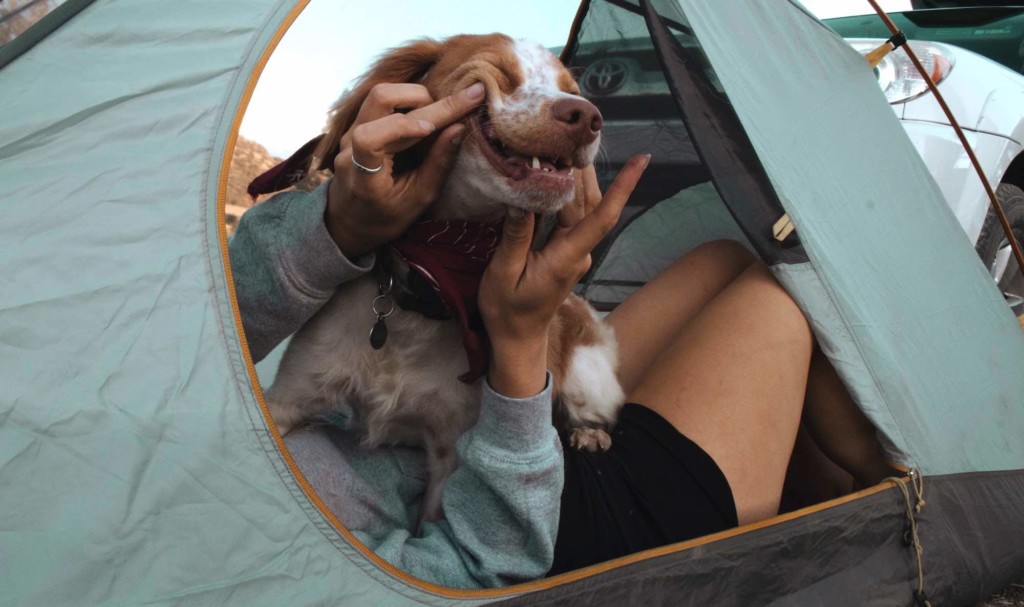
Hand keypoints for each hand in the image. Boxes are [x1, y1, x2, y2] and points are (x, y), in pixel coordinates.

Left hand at [325, 82, 485, 257]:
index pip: (371, 138)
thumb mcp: (417, 201)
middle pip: (380, 99)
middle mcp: (349, 147)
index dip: (406, 126)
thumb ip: (437, 165)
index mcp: (362, 176)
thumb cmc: (384, 218)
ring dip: (414, 96)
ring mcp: (349, 132)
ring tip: (436, 116)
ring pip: (380, 94)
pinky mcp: (355, 125)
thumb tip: (460, 127)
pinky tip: (423, 116)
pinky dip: (407, 102)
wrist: (347, 221)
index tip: (446, 124)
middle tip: (448, 115)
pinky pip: (380, 102)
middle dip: (421, 98)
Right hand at [479, 155, 650, 396]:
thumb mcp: (503, 274)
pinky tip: (557, 175)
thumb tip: (523, 198)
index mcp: (567, 258)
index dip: (623, 187)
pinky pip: (571, 217)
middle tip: (579, 133)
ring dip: (578, 178)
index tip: (641, 160)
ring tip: (570, 146)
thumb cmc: (507, 312)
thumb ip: (515, 237)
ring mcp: (574, 254)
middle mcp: (578, 253)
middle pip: (591, 203)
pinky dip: (566, 194)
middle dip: (589, 168)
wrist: (517, 341)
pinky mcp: (566, 254)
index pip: (601, 217)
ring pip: (582, 208)